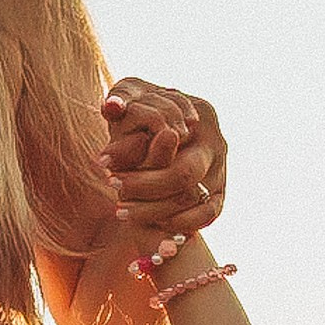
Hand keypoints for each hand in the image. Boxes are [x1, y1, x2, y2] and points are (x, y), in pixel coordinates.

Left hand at [101, 80, 224, 248]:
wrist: (161, 128)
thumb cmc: (141, 112)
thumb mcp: (129, 101)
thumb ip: (120, 105)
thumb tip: (111, 106)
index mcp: (199, 113)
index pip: (169, 141)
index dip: (134, 154)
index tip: (103, 164)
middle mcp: (215, 142)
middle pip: (182, 175)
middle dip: (143, 187)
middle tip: (113, 187)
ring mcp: (221, 169)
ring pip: (193, 200)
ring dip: (154, 210)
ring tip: (121, 209)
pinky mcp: (219, 192)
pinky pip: (208, 214)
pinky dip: (182, 222)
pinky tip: (152, 222)